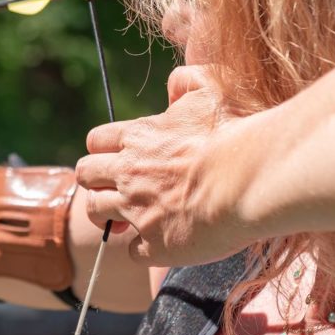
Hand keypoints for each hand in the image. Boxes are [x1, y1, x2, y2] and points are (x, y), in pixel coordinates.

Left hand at [76, 65, 254, 265]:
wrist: (249, 178)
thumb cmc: (233, 131)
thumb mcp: (209, 89)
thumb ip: (185, 82)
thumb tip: (172, 88)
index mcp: (139, 137)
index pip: (96, 140)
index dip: (104, 149)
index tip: (120, 157)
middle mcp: (129, 173)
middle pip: (84, 174)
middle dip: (95, 181)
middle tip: (117, 188)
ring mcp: (138, 210)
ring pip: (94, 212)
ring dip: (108, 215)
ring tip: (128, 218)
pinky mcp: (156, 244)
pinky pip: (131, 252)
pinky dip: (142, 249)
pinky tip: (161, 243)